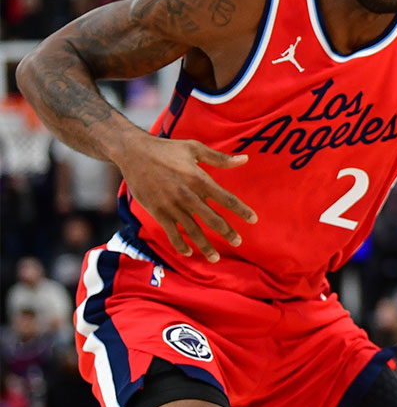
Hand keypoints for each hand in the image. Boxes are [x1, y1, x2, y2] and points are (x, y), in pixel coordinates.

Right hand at [116, 137, 257, 261]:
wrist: (133, 153)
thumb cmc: (167, 149)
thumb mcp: (194, 148)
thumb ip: (220, 158)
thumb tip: (245, 159)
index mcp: (199, 179)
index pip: (226, 198)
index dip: (241, 210)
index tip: (254, 219)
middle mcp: (187, 195)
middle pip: (212, 219)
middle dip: (227, 232)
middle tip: (238, 242)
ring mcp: (171, 205)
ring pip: (192, 230)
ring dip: (205, 245)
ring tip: (216, 258)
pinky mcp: (157, 211)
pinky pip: (171, 232)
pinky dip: (180, 244)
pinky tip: (188, 252)